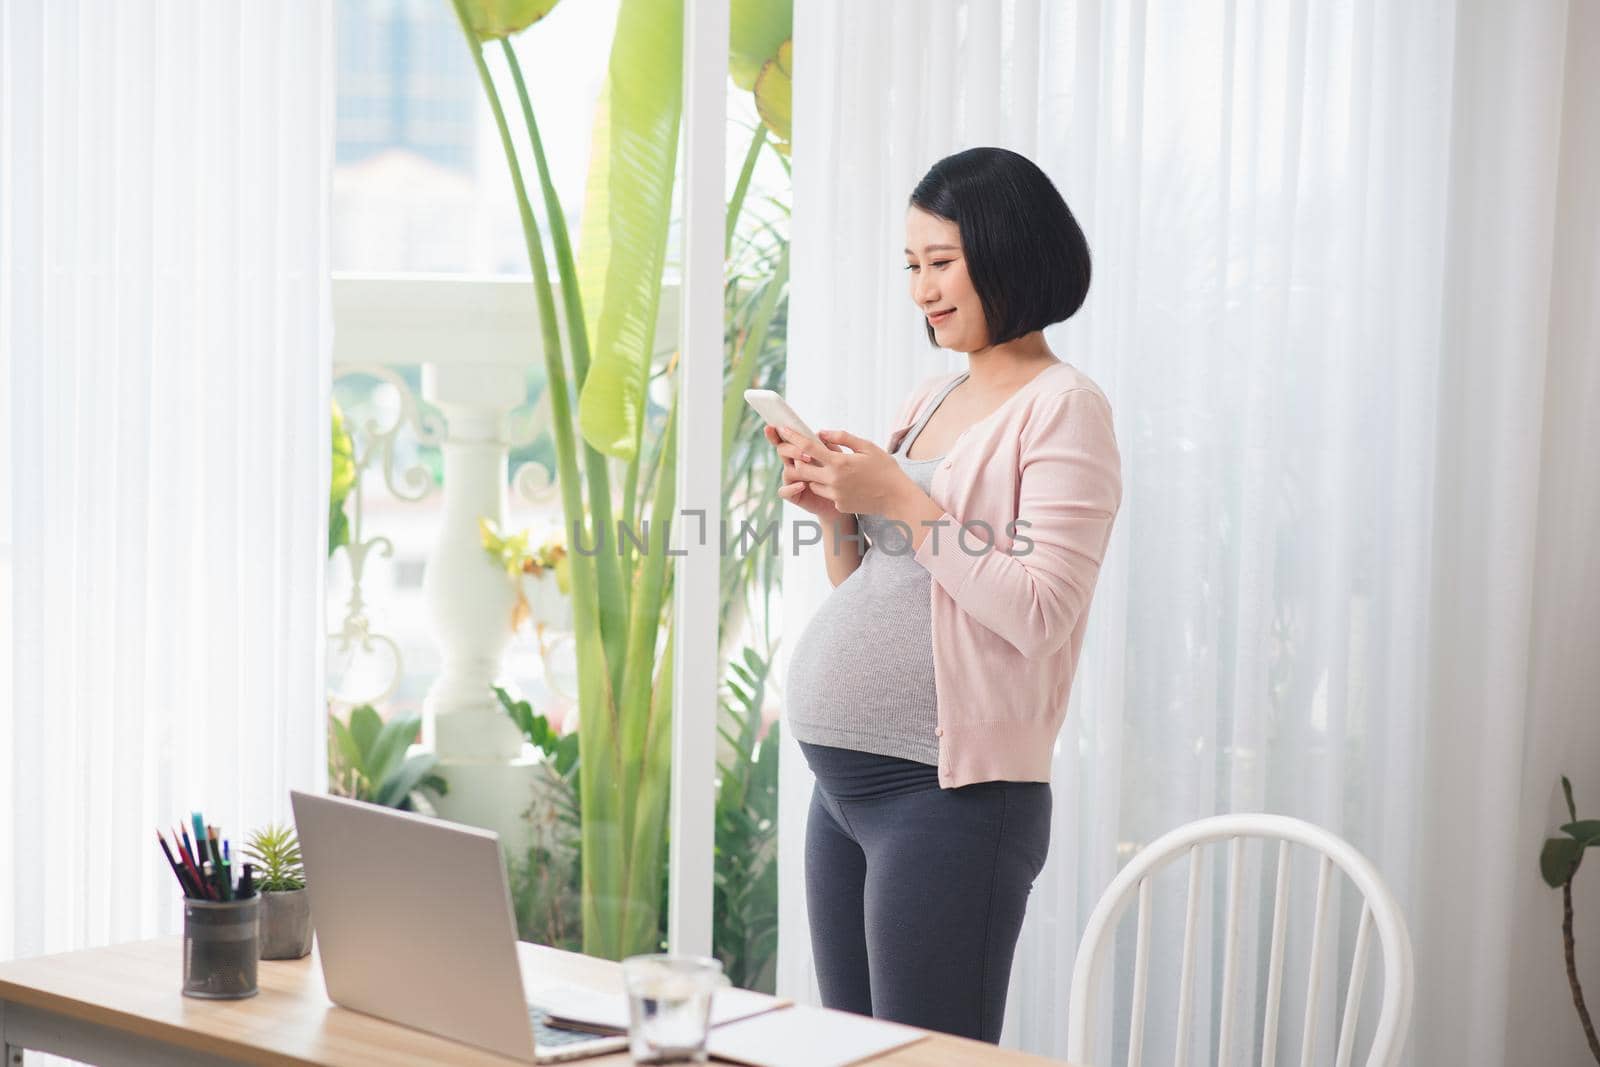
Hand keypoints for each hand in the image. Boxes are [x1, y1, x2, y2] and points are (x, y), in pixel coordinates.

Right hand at [765, 424, 842, 520]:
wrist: (842, 497)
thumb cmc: (839, 475)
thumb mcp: (837, 457)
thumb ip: (828, 445)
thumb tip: (819, 434)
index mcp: (800, 452)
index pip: (786, 440)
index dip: (775, 434)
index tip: (771, 426)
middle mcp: (793, 464)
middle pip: (783, 451)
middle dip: (792, 449)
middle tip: (807, 453)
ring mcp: (791, 480)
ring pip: (786, 470)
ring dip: (797, 468)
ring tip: (809, 464)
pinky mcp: (793, 495)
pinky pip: (784, 491)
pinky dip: (792, 488)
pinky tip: (802, 485)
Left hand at [775, 425, 915, 516]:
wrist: (897, 497)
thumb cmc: (885, 469)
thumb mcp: (867, 447)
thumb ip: (843, 438)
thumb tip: (821, 433)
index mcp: (839, 463)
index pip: (808, 448)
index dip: (792, 437)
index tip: (782, 429)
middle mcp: (833, 480)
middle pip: (801, 468)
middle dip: (797, 460)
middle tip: (801, 452)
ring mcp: (835, 495)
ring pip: (812, 482)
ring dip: (814, 474)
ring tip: (830, 467)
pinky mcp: (839, 505)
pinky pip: (826, 493)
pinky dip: (829, 486)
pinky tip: (847, 483)